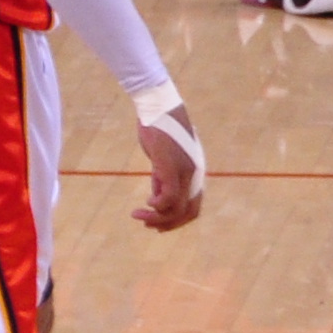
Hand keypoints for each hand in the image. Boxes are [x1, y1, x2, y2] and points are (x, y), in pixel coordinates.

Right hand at [133, 108, 206, 230]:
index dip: (177, 221)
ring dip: (156, 218)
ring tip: (138, 216)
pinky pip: (168, 196)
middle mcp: (193, 175)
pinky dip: (157, 206)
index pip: (194, 207)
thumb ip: (164, 175)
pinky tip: (145, 203)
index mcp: (194, 174)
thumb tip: (157, 192)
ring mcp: (183, 171)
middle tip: (148, 225)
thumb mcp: (164, 157)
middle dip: (168, 225)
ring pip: (176, 208)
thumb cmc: (161, 129)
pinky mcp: (170, 166)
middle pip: (188, 212)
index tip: (158, 225)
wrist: (160, 107)